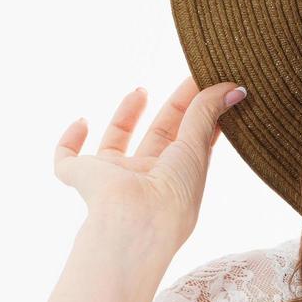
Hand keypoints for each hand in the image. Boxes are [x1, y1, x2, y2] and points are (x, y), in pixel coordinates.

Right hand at [53, 76, 245, 247]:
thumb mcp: (195, 148)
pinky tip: (82, 122)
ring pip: (115, 146)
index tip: (210, 87)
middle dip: (172, 110)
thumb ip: (207, 114)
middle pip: (158, 139)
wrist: (133, 223)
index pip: (190, 141)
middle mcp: (145, 180)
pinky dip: (69, 141)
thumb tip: (235, 87)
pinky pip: (66, 160)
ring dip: (126, 117)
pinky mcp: (80, 178)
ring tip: (141, 90)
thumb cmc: (172, 195)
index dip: (199, 115)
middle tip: (188, 79)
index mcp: (176, 179)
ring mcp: (111, 180)